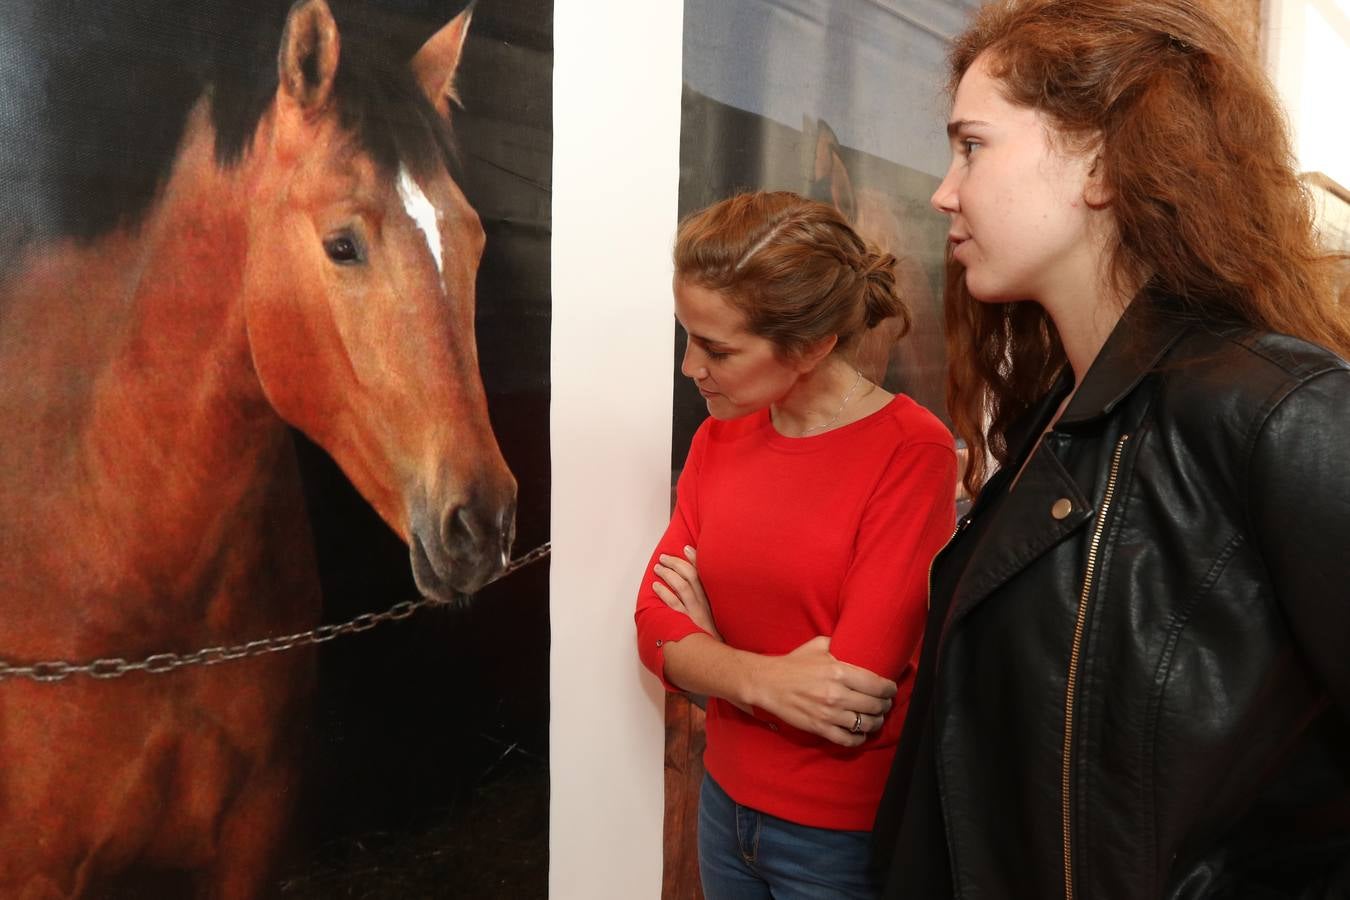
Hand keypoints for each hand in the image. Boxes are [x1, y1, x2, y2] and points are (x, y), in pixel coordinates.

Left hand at [652, 545, 720, 640]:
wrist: (714, 658)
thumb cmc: (711, 638)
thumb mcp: (715, 617)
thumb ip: (706, 601)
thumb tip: (695, 587)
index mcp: (711, 600)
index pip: (704, 574)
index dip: (695, 559)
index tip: (686, 548)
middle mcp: (704, 603)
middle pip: (690, 576)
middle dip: (676, 563)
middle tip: (664, 558)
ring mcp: (694, 613)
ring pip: (681, 586)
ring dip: (668, 574)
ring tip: (658, 568)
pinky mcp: (684, 623)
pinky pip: (673, 604)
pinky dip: (664, 592)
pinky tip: (656, 586)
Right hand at [749, 636, 895, 747]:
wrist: (767, 683)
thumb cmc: (793, 663)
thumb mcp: (818, 645)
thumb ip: (840, 644)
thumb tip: (859, 643)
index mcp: (839, 671)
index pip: (877, 685)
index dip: (889, 689)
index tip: (890, 689)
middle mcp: (836, 694)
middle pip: (875, 705)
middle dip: (884, 706)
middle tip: (884, 703)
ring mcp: (828, 714)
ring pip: (865, 724)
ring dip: (875, 722)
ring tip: (875, 718)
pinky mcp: (820, 728)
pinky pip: (848, 739)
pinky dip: (859, 738)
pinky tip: (860, 733)